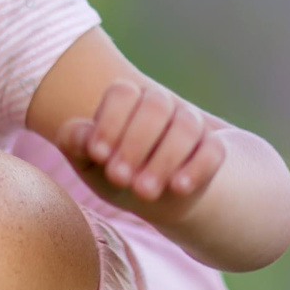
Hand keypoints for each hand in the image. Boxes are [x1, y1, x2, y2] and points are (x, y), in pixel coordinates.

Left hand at [58, 75, 226, 206]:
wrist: (151, 196)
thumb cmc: (113, 172)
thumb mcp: (88, 163)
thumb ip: (76, 142)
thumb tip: (85, 134)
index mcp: (127, 101)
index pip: (123, 93)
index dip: (110, 122)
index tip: (97, 155)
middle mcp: (160, 105)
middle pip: (156, 105)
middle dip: (135, 144)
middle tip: (119, 178)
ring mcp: (190, 124)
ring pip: (186, 126)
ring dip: (164, 159)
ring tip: (143, 192)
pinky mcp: (212, 148)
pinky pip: (213, 150)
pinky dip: (197, 168)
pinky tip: (178, 188)